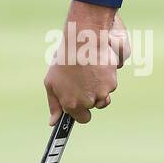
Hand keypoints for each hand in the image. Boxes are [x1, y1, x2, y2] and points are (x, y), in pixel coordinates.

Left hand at [44, 2, 129, 123]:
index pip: (83, 119)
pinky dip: (106, 78)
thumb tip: (53, 122)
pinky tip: (98, 66)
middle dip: (91, 98)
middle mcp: (87, 102)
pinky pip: (111, 85)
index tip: (81, 103)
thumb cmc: (64, 60)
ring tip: (91, 73)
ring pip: (105, 96)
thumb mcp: (51, 83)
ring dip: (100, 88)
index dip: (82, 111)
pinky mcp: (111, 83)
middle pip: (95, 107)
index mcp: (71, 104)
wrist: (83, 41)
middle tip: (85, 81)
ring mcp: (101, 93)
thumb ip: (54, 104)